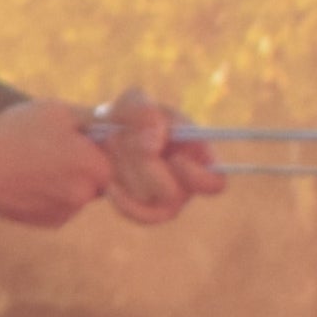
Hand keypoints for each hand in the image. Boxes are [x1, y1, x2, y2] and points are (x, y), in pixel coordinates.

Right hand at [0, 95, 115, 228]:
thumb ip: (96, 118)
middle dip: (85, 164)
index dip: (100, 146)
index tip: (80, 137)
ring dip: (67, 180)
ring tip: (36, 161)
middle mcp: (83, 195)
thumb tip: (120, 122)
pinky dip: (50, 195)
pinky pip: (60, 206)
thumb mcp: (59, 112)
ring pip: (78, 193)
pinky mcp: (47, 223)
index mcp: (93, 166)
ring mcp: (65, 212)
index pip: (118, 159)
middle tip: (56, 147)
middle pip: (98, 178)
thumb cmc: (16, 132)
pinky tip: (26, 179)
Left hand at [96, 96, 228, 225]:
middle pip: (172, 193)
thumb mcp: (131, 103)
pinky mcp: (144, 210)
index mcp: (197, 153)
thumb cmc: (127, 119)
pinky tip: (110, 181)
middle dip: (141, 163)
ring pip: (148, 197)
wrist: (101, 138)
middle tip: (118, 136)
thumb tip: (154, 140)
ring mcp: (166, 201)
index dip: (196, 177)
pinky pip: (136, 213)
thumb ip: (142, 110)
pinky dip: (120, 196)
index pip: (215, 183)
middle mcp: (186, 182)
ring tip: (112, 144)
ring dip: (124, 168)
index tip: (173, 158)